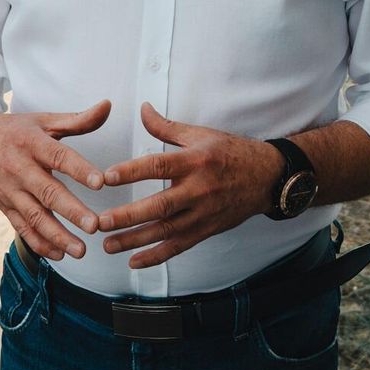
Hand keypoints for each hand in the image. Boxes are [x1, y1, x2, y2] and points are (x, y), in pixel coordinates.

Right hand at [0, 97, 111, 260]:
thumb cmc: (14, 131)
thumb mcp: (43, 121)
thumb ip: (78, 119)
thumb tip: (107, 106)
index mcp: (32, 143)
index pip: (58, 156)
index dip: (79, 168)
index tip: (100, 181)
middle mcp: (19, 168)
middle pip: (47, 192)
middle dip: (71, 210)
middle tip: (95, 225)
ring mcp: (10, 190)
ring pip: (35, 216)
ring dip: (58, 235)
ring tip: (81, 250)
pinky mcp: (4, 206)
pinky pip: (22, 228)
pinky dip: (40, 243)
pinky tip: (60, 254)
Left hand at [97, 102, 282, 268]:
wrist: (268, 178)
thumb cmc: (230, 152)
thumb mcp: (200, 135)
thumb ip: (166, 126)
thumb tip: (142, 108)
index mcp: (194, 162)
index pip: (158, 166)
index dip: (132, 171)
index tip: (107, 177)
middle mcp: (198, 191)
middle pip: (160, 206)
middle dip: (128, 216)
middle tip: (101, 221)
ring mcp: (203, 214)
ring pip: (166, 231)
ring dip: (135, 240)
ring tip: (108, 245)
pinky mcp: (207, 230)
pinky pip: (179, 246)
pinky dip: (156, 256)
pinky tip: (134, 261)